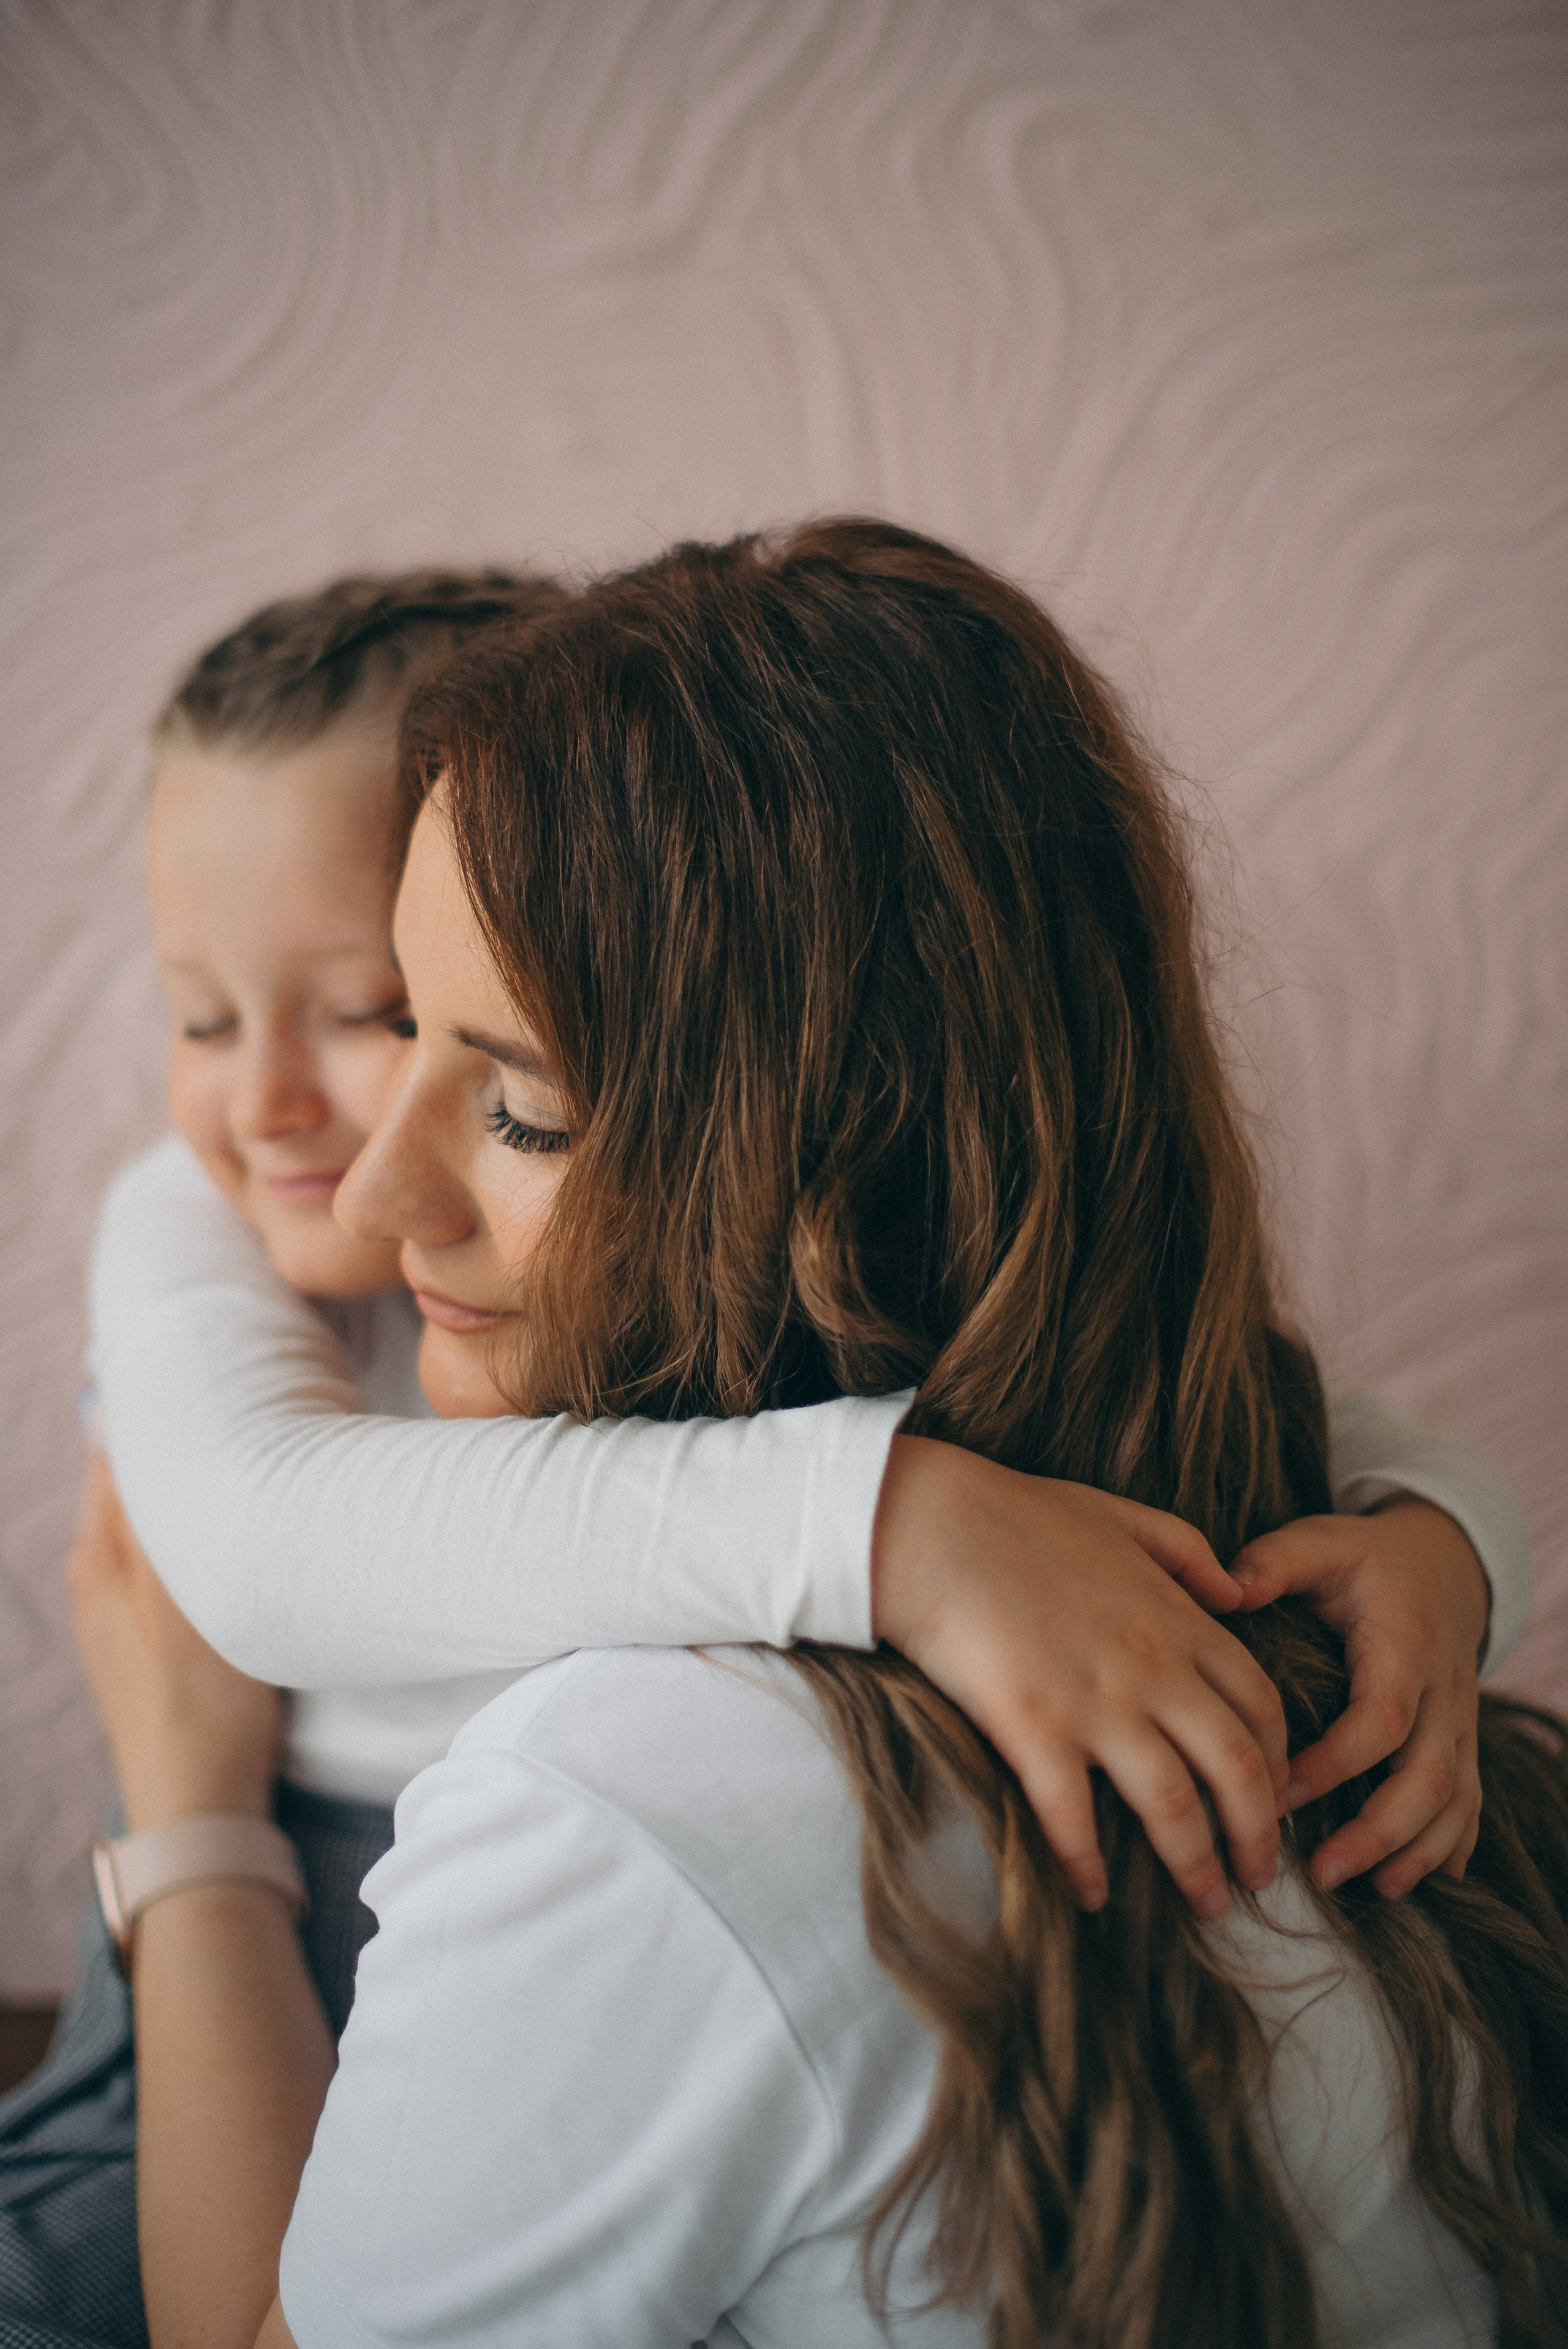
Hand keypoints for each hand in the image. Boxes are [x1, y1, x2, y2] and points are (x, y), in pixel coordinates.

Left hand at [68, 1453, 280, 1832]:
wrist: (195, 1796)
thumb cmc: (202, 1697)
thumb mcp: (188, 1593)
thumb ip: (157, 1516)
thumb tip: (123, 1433)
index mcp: (99, 1555)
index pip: (114, 1456)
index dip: (153, 1419)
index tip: (202, 1390)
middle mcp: (94, 1578)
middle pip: (126, 1489)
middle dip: (166, 1454)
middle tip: (229, 1421)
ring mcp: (111, 1615)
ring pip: (143, 1528)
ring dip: (177, 1498)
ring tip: (230, 1470)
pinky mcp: (136, 1643)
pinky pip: (152, 1565)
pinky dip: (181, 1540)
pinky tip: (214, 1543)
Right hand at [871, 1437, 1286, 1918]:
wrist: (933, 1524)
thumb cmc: (1018, 1515)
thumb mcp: (1121, 1516)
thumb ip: (1187, 1552)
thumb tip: (1236, 1593)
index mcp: (1178, 1620)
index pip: (1260, 1706)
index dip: (1280, 1763)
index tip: (1276, 1800)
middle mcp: (1153, 1668)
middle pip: (1238, 1770)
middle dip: (1260, 1837)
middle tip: (1260, 1880)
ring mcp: (1096, 1701)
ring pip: (1175, 1805)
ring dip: (1197, 1867)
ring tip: (1206, 1904)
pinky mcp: (1033, 1727)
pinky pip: (1075, 1818)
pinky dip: (1088, 1866)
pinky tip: (1093, 1895)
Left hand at [1230, 1497, 1488, 1896]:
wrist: (1443, 1564)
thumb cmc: (1366, 1559)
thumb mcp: (1321, 1542)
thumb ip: (1272, 1562)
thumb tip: (1223, 1590)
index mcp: (1403, 1647)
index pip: (1380, 1719)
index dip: (1336, 1764)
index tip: (1280, 1793)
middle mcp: (1441, 1692)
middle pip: (1427, 1776)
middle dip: (1380, 1831)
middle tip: (1323, 1871)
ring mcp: (1459, 1722)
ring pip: (1455, 1799)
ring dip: (1416, 1851)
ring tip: (1370, 1890)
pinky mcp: (1463, 1741)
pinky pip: (1471, 1802)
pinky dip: (1450, 1846)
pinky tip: (1420, 1883)